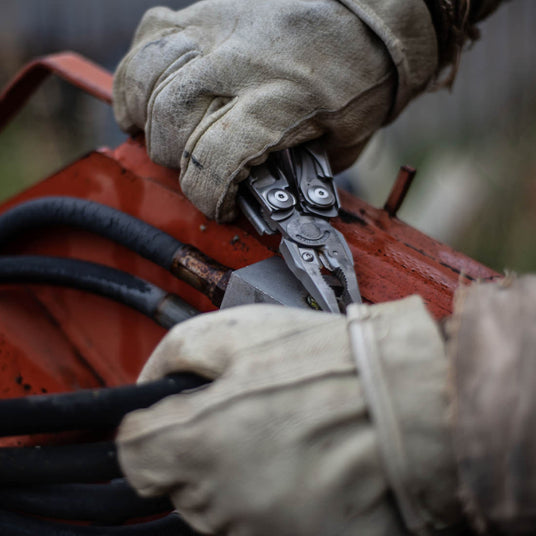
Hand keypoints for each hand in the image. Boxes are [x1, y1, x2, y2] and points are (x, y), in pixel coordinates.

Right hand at [112, 0, 436, 220]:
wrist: (369, 13)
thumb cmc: (361, 77)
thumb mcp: (342, 142)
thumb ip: (299, 174)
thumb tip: (262, 195)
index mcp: (280, 102)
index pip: (215, 159)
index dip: (209, 195)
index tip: (221, 205)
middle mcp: (240, 65)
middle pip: (171, 121)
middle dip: (174, 160)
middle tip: (193, 169)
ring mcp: (218, 32)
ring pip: (147, 75)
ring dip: (142, 115)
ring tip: (151, 134)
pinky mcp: (208, 12)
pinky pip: (152, 36)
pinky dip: (139, 70)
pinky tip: (149, 91)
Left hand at [117, 299, 462, 534]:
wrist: (403, 401)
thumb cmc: (325, 363)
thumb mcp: (237, 332)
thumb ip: (175, 354)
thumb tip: (150, 382)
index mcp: (194, 442)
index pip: (133, 455)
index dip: (150, 430)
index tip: (171, 418)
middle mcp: (216, 497)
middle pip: (176, 482)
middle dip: (196, 449)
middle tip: (242, 415)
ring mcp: (254, 528)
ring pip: (216, 505)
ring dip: (233, 475)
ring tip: (281, 434)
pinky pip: (256, 522)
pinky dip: (267, 497)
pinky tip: (300, 463)